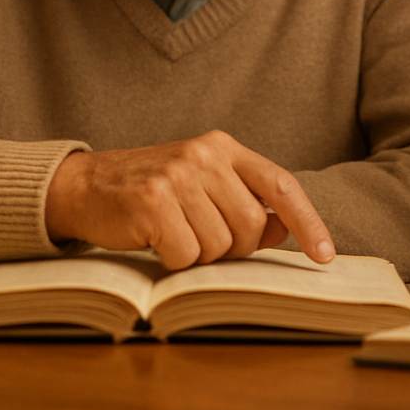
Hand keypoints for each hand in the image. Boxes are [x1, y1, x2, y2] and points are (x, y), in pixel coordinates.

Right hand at [44, 129, 333, 270]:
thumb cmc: (151, 193)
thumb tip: (283, 231)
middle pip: (251, 227)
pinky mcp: (152, 202)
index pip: (281, 186)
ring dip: (198, 255)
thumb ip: (243, 202)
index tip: (325, 255)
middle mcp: (205, 155)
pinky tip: (154, 240)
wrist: (85, 186)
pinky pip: (185, 256)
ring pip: (219, 246)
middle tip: (201, 240)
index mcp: (224, 147)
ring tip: (173, 234)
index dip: (308, 222)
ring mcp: (178, 176)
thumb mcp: (202, 185)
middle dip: (233, 249)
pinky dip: (173, 261)